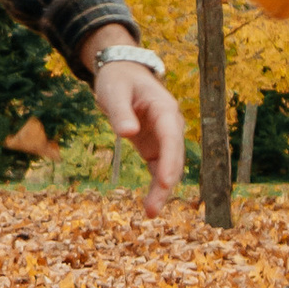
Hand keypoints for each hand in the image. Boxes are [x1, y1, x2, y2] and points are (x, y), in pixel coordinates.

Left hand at [84, 31, 185, 218]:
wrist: (122, 74)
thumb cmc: (118, 80)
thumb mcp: (114, 91)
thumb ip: (120, 112)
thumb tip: (128, 134)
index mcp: (165, 109)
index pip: (171, 137)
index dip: (170, 161)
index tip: (166, 182)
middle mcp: (171, 125)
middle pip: (174, 157)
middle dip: (166, 184)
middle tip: (152, 209)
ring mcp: (164, 138)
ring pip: (169, 167)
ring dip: (162, 190)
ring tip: (150, 213)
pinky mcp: (155, 147)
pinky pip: (159, 169)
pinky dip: (157, 186)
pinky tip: (151, 204)